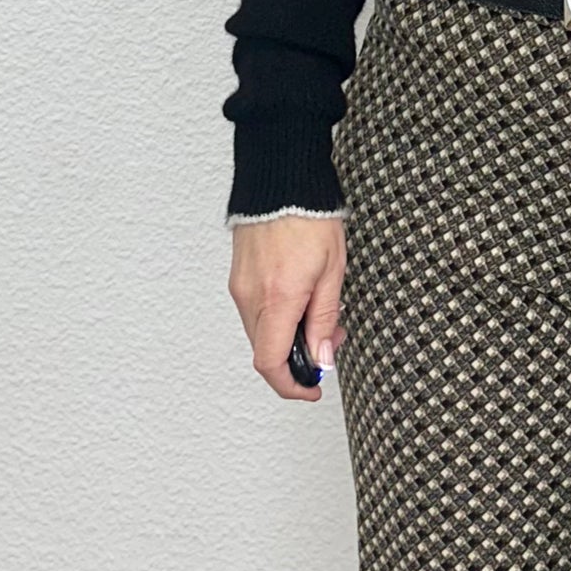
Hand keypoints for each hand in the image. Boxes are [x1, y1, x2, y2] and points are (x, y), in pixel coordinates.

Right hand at [228, 213, 347, 401]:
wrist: (281, 181)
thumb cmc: (311, 217)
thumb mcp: (332, 271)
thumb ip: (324, 319)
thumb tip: (321, 359)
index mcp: (277, 298)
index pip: (271, 363)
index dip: (291, 385)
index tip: (311, 389)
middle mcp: (251, 297)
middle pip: (266, 352)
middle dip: (298, 358)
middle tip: (330, 341)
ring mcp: (240, 287)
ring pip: (261, 333)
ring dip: (289, 337)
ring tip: (321, 313)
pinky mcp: (238, 278)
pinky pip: (255, 313)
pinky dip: (277, 319)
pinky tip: (301, 301)